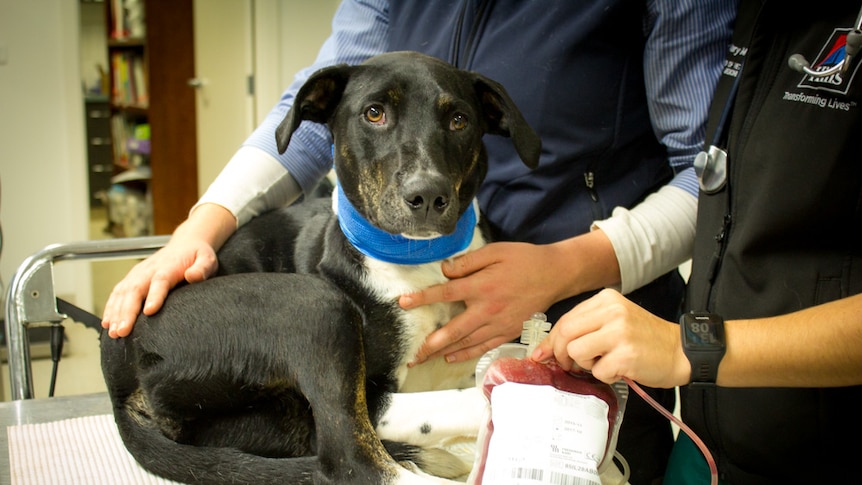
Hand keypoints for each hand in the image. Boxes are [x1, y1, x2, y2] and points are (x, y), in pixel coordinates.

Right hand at [100, 236, 218, 337]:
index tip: (149, 311)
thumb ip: (202, 268)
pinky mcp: (132, 278)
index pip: (160, 281)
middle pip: (136, 290)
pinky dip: (111, 308)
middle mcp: (149, 270)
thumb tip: (193, 276)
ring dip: (116, 313)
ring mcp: (138, 273)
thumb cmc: (197, 255)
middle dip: (127, 311)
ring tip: (114, 332)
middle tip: (123, 331)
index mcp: (168, 266)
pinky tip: (107, 323)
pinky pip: (118, 293)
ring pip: (123, 293)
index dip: (154, 295)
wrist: (185, 244)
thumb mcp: (207, 259)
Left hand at [401, 242, 563, 363]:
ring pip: (466, 342)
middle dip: (430, 343)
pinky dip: (466, 354)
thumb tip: (445, 271)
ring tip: (423, 359)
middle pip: (453, 329)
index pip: (445, 293)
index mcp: (482, 286)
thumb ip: (468, 261)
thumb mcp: (495, 251)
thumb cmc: (523, 259)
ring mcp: (498, 324)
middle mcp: (488, 309)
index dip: (423, 298)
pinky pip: (484, 347)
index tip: (403, 303)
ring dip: (443, 352)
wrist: (555, 274)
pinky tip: (451, 358)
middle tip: (411, 353)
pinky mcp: (508, 332)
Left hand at [531, 288, 688, 387]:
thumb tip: (547, 348)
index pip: (566, 319)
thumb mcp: (616, 321)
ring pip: (576, 352)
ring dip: (585, 365)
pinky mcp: (626, 354)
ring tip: (605, 363)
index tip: (542, 353)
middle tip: (569, 365)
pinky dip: (605, 376)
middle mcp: (612, 311)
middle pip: (565, 333)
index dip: (551, 340)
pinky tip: (620, 369)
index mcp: (606, 299)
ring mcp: (619, 332)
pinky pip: (598, 371)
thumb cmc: (646, 340)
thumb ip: (585, 328)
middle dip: (561, 354)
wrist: (682, 351)